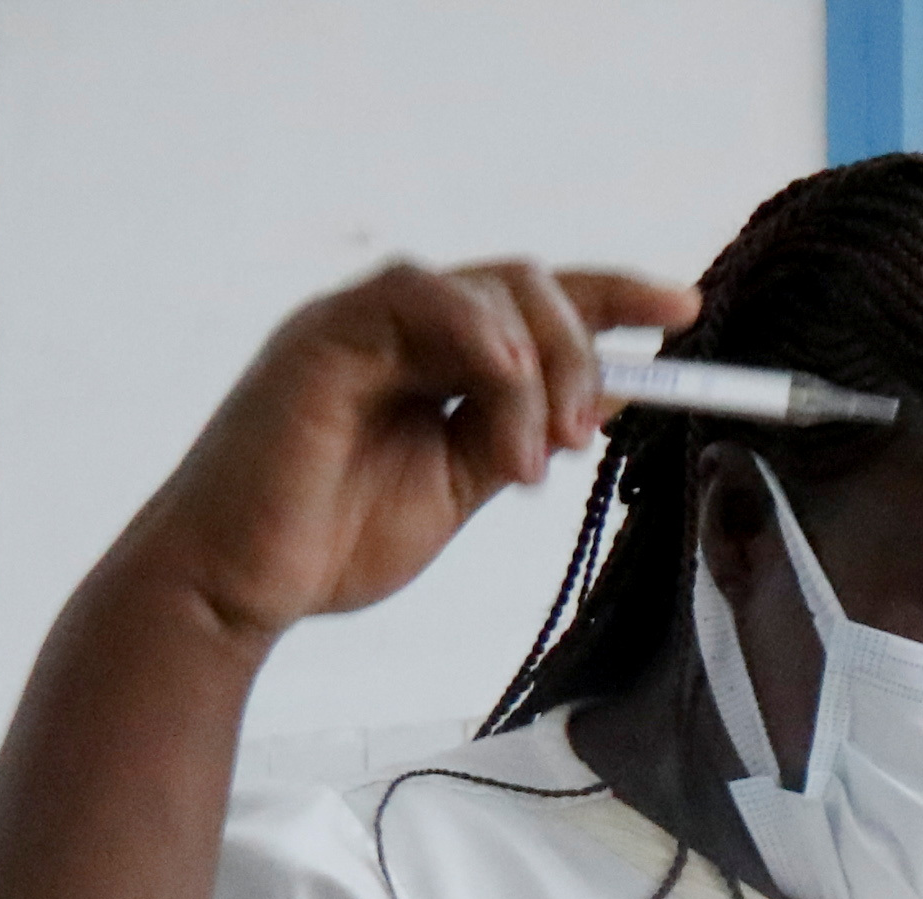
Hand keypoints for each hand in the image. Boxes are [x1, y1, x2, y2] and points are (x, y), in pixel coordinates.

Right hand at [116, 257, 701, 646]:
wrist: (237, 587)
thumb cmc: (330, 541)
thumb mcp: (458, 489)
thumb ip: (520, 435)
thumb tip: (604, 395)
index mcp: (438, 361)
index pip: (541, 309)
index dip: (615, 300)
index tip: (684, 312)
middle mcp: (403, 330)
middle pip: (528, 287)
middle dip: (582, 350)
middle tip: (581, 435)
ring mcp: (362, 325)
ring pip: (488, 290)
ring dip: (538, 363)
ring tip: (536, 452)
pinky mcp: (325, 337)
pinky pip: (418, 296)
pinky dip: (478, 329)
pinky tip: (507, 380)